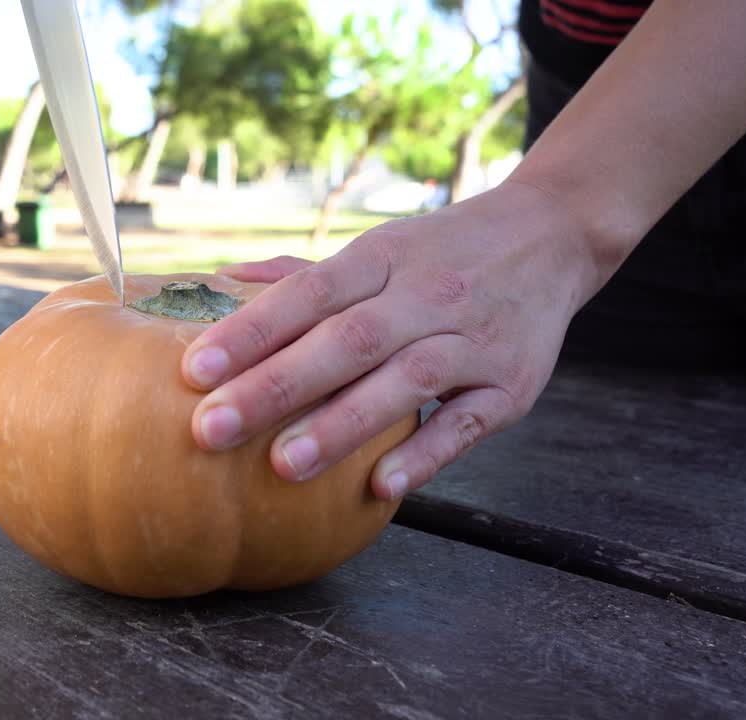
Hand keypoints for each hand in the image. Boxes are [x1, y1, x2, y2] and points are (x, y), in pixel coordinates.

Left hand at [181, 180, 607, 499]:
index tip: (195, 370)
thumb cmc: (443, 252)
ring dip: (343, 424)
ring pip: (404, 381)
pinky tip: (380, 487)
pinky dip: (426, 454)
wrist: (551, 237)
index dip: (252, 331)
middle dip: (276, 387)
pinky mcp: (511, 386)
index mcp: (383, 259)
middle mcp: (427, 295)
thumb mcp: (380, 247)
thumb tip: (217, 281)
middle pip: (346, 341)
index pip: (309, 293)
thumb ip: (302, 274)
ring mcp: (472, 341)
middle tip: (211, 428)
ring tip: (282, 466)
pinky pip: (468, 423)